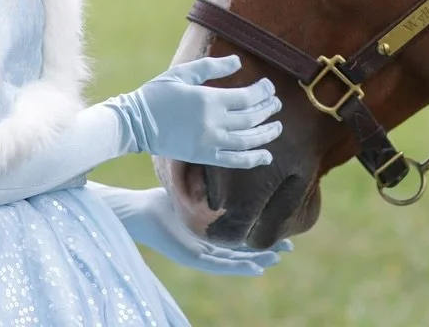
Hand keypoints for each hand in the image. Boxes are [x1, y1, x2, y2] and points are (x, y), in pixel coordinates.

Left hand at [91, 184, 291, 275]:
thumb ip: (210, 186)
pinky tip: (256, 267)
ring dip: (257, 261)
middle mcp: (205, 247)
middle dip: (265, 249)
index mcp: (206, 233)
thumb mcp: (193, 191)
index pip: (238, 237)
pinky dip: (239, 267)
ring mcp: (199, 255)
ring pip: (234, 262)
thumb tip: (231, 161)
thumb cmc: (161, 199)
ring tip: (278, 258)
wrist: (138, 211)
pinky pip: (220, 266)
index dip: (259, 235)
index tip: (281, 231)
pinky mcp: (191, 259)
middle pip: (241, 252)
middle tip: (289, 248)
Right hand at [107, 54, 281, 167]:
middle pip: (251, 118)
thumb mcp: (183, 73)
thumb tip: (237, 62)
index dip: (262, 92)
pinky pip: (235, 161)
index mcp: (210, 100)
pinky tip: (266, 156)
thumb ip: (212, 67)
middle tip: (277, 105)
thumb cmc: (158, 94)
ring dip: (266, 134)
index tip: (269, 87)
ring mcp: (210, 142)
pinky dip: (253, 159)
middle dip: (267, 110)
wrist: (136, 123)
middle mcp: (214, 123)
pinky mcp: (205, 157)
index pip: (247, 97)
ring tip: (278, 128)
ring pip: (247, 140)